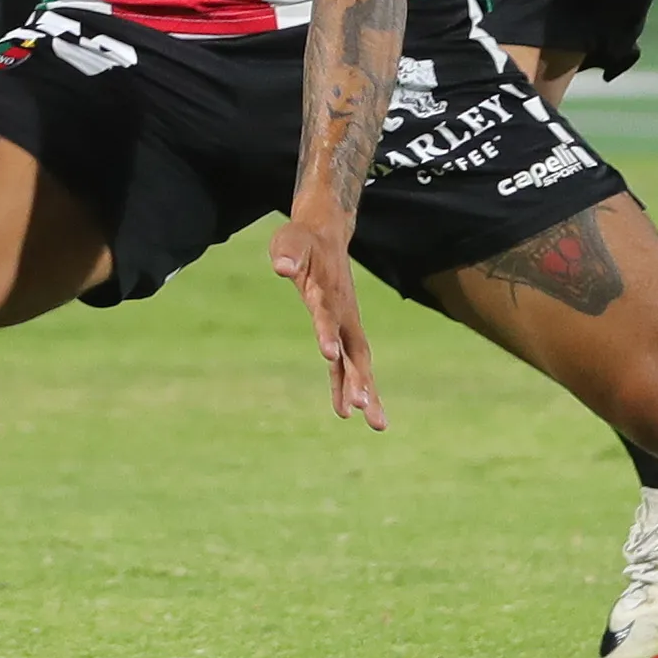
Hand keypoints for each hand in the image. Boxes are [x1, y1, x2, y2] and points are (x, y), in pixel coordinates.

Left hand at [268, 208, 383, 430]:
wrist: (325, 233)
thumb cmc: (302, 240)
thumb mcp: (289, 241)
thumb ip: (288, 254)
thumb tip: (282, 266)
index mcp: (329, 291)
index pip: (328, 315)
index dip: (327, 333)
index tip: (329, 355)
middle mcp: (343, 313)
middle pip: (355, 349)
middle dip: (358, 378)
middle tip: (362, 407)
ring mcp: (346, 324)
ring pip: (358, 362)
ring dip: (364, 390)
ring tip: (375, 424)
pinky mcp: (343, 331)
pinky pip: (348, 363)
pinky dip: (347, 386)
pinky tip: (347, 412)